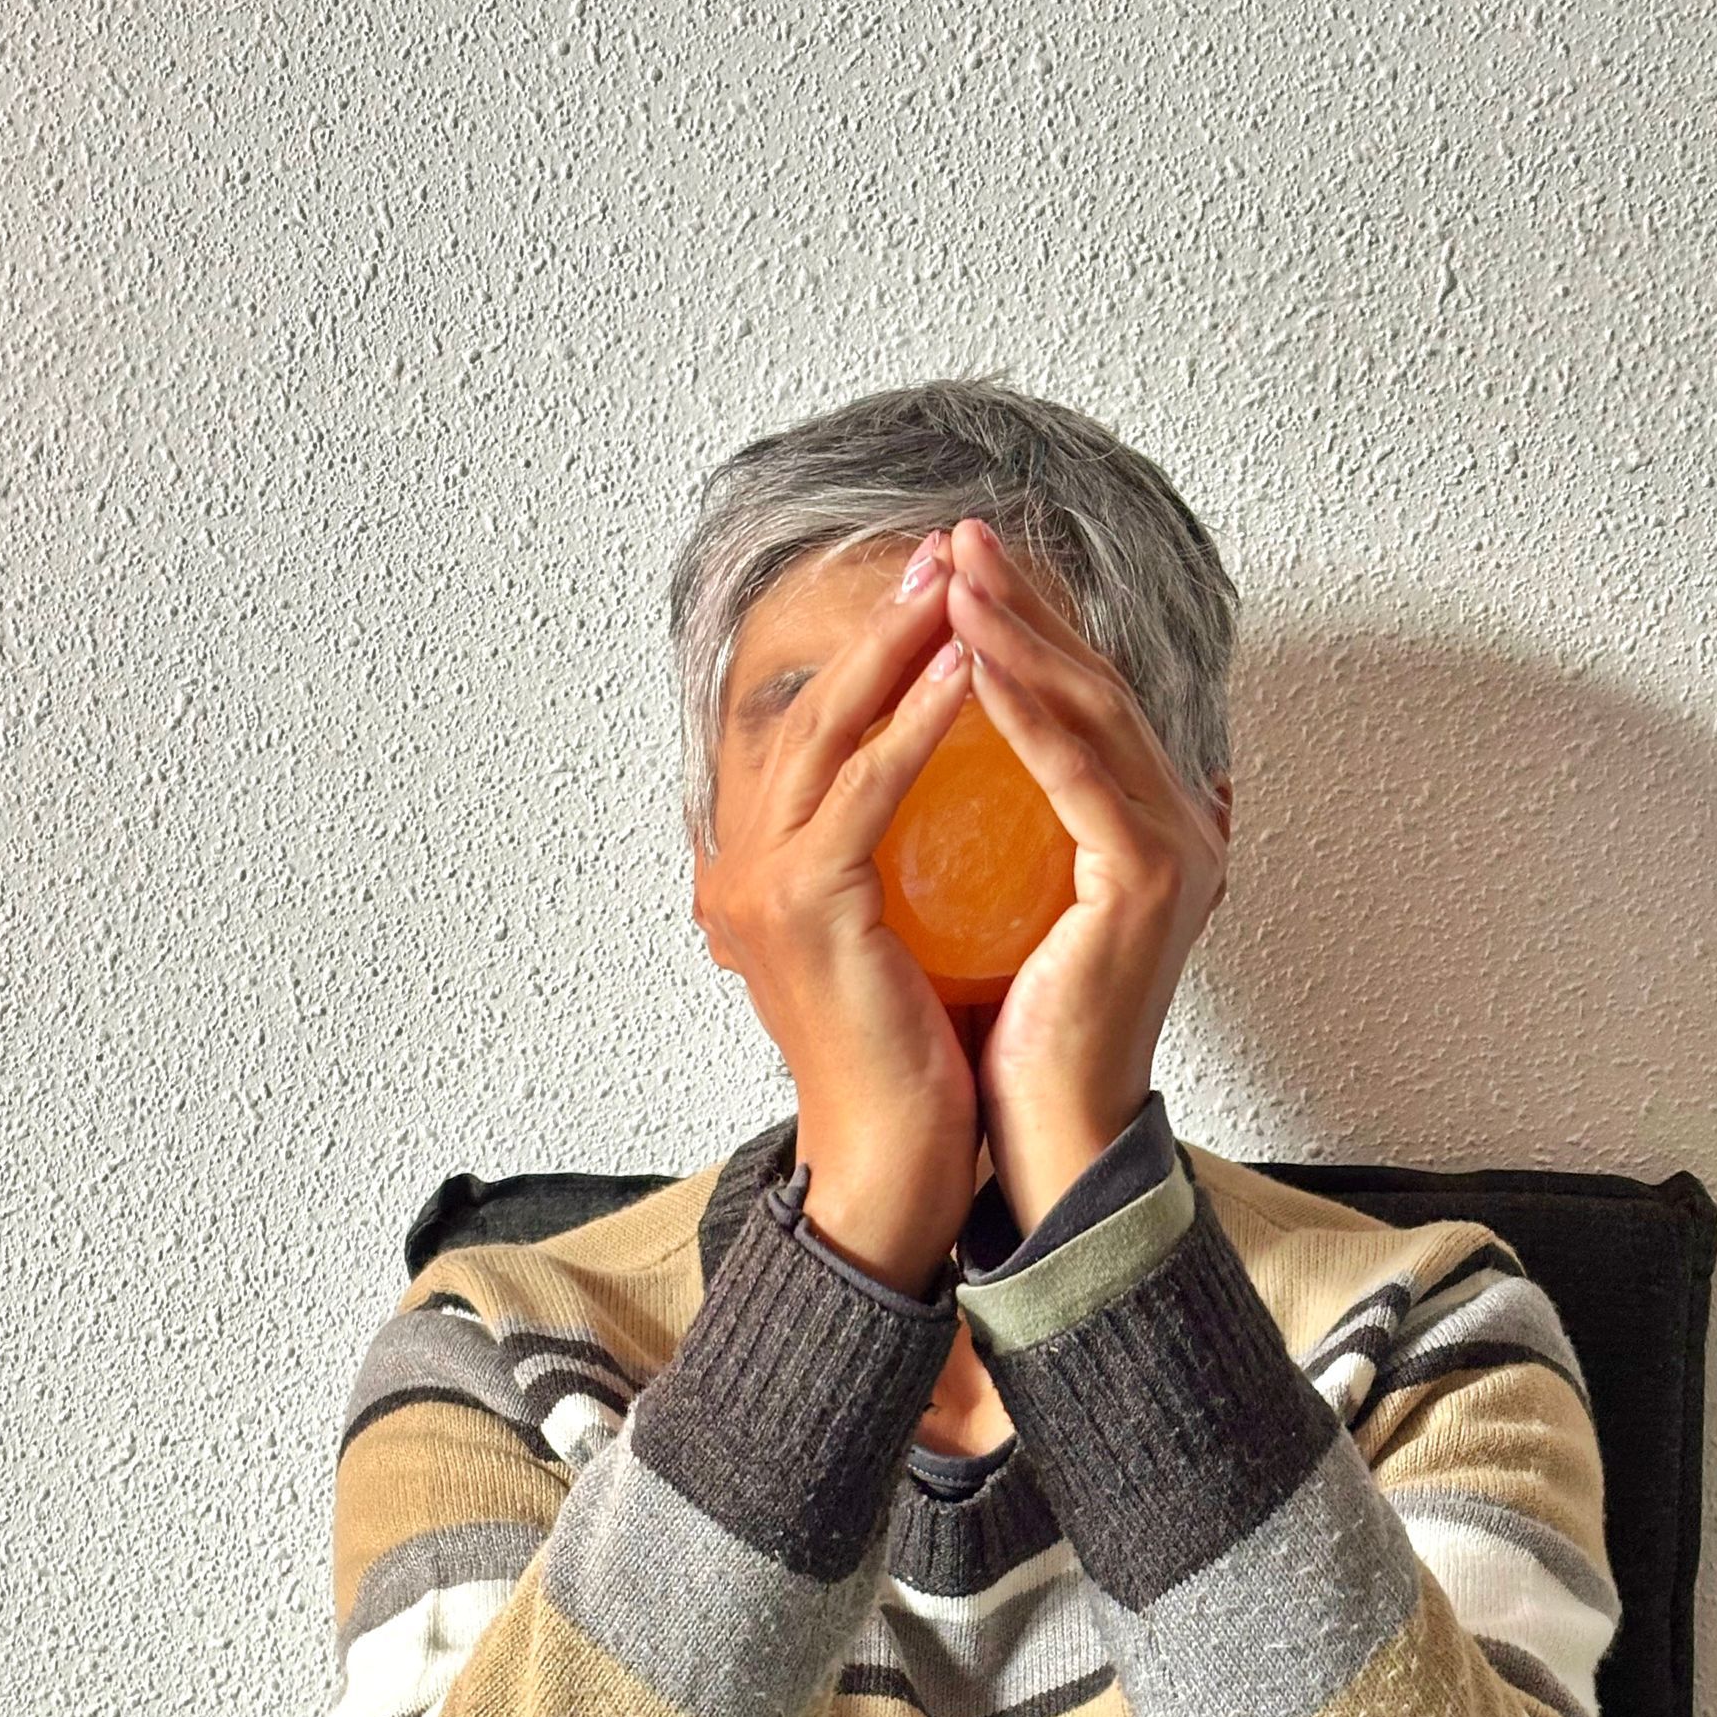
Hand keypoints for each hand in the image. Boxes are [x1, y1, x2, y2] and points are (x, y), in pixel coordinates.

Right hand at [692, 534, 978, 1295]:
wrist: (897, 1162)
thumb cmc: (919, 1065)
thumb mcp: (905, 943)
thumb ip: (906, 870)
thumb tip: (970, 811)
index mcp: (765, 874)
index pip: (819, 740)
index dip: (874, 660)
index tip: (945, 599)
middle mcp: (746, 868)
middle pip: (813, 712)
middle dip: (884, 625)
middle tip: (948, 554)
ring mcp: (766, 884)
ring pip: (832, 732)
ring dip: (902, 648)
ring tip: (962, 585)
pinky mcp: (806, 905)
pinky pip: (868, 790)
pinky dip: (918, 723)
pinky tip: (971, 670)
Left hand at [941, 518, 1230, 1230]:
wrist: (1049, 1132)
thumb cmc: (1020, 1039)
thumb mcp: (1009, 910)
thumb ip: (1007, 837)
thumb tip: (942, 776)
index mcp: (1153, 831)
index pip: (1089, 704)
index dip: (1034, 627)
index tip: (966, 570)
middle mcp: (1182, 828)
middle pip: (1098, 686)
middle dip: (1027, 603)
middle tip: (961, 536)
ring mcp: (1174, 851)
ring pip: (1091, 712)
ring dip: (1019, 633)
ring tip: (956, 572)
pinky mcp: (1145, 881)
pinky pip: (1076, 774)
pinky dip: (1024, 710)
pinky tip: (975, 659)